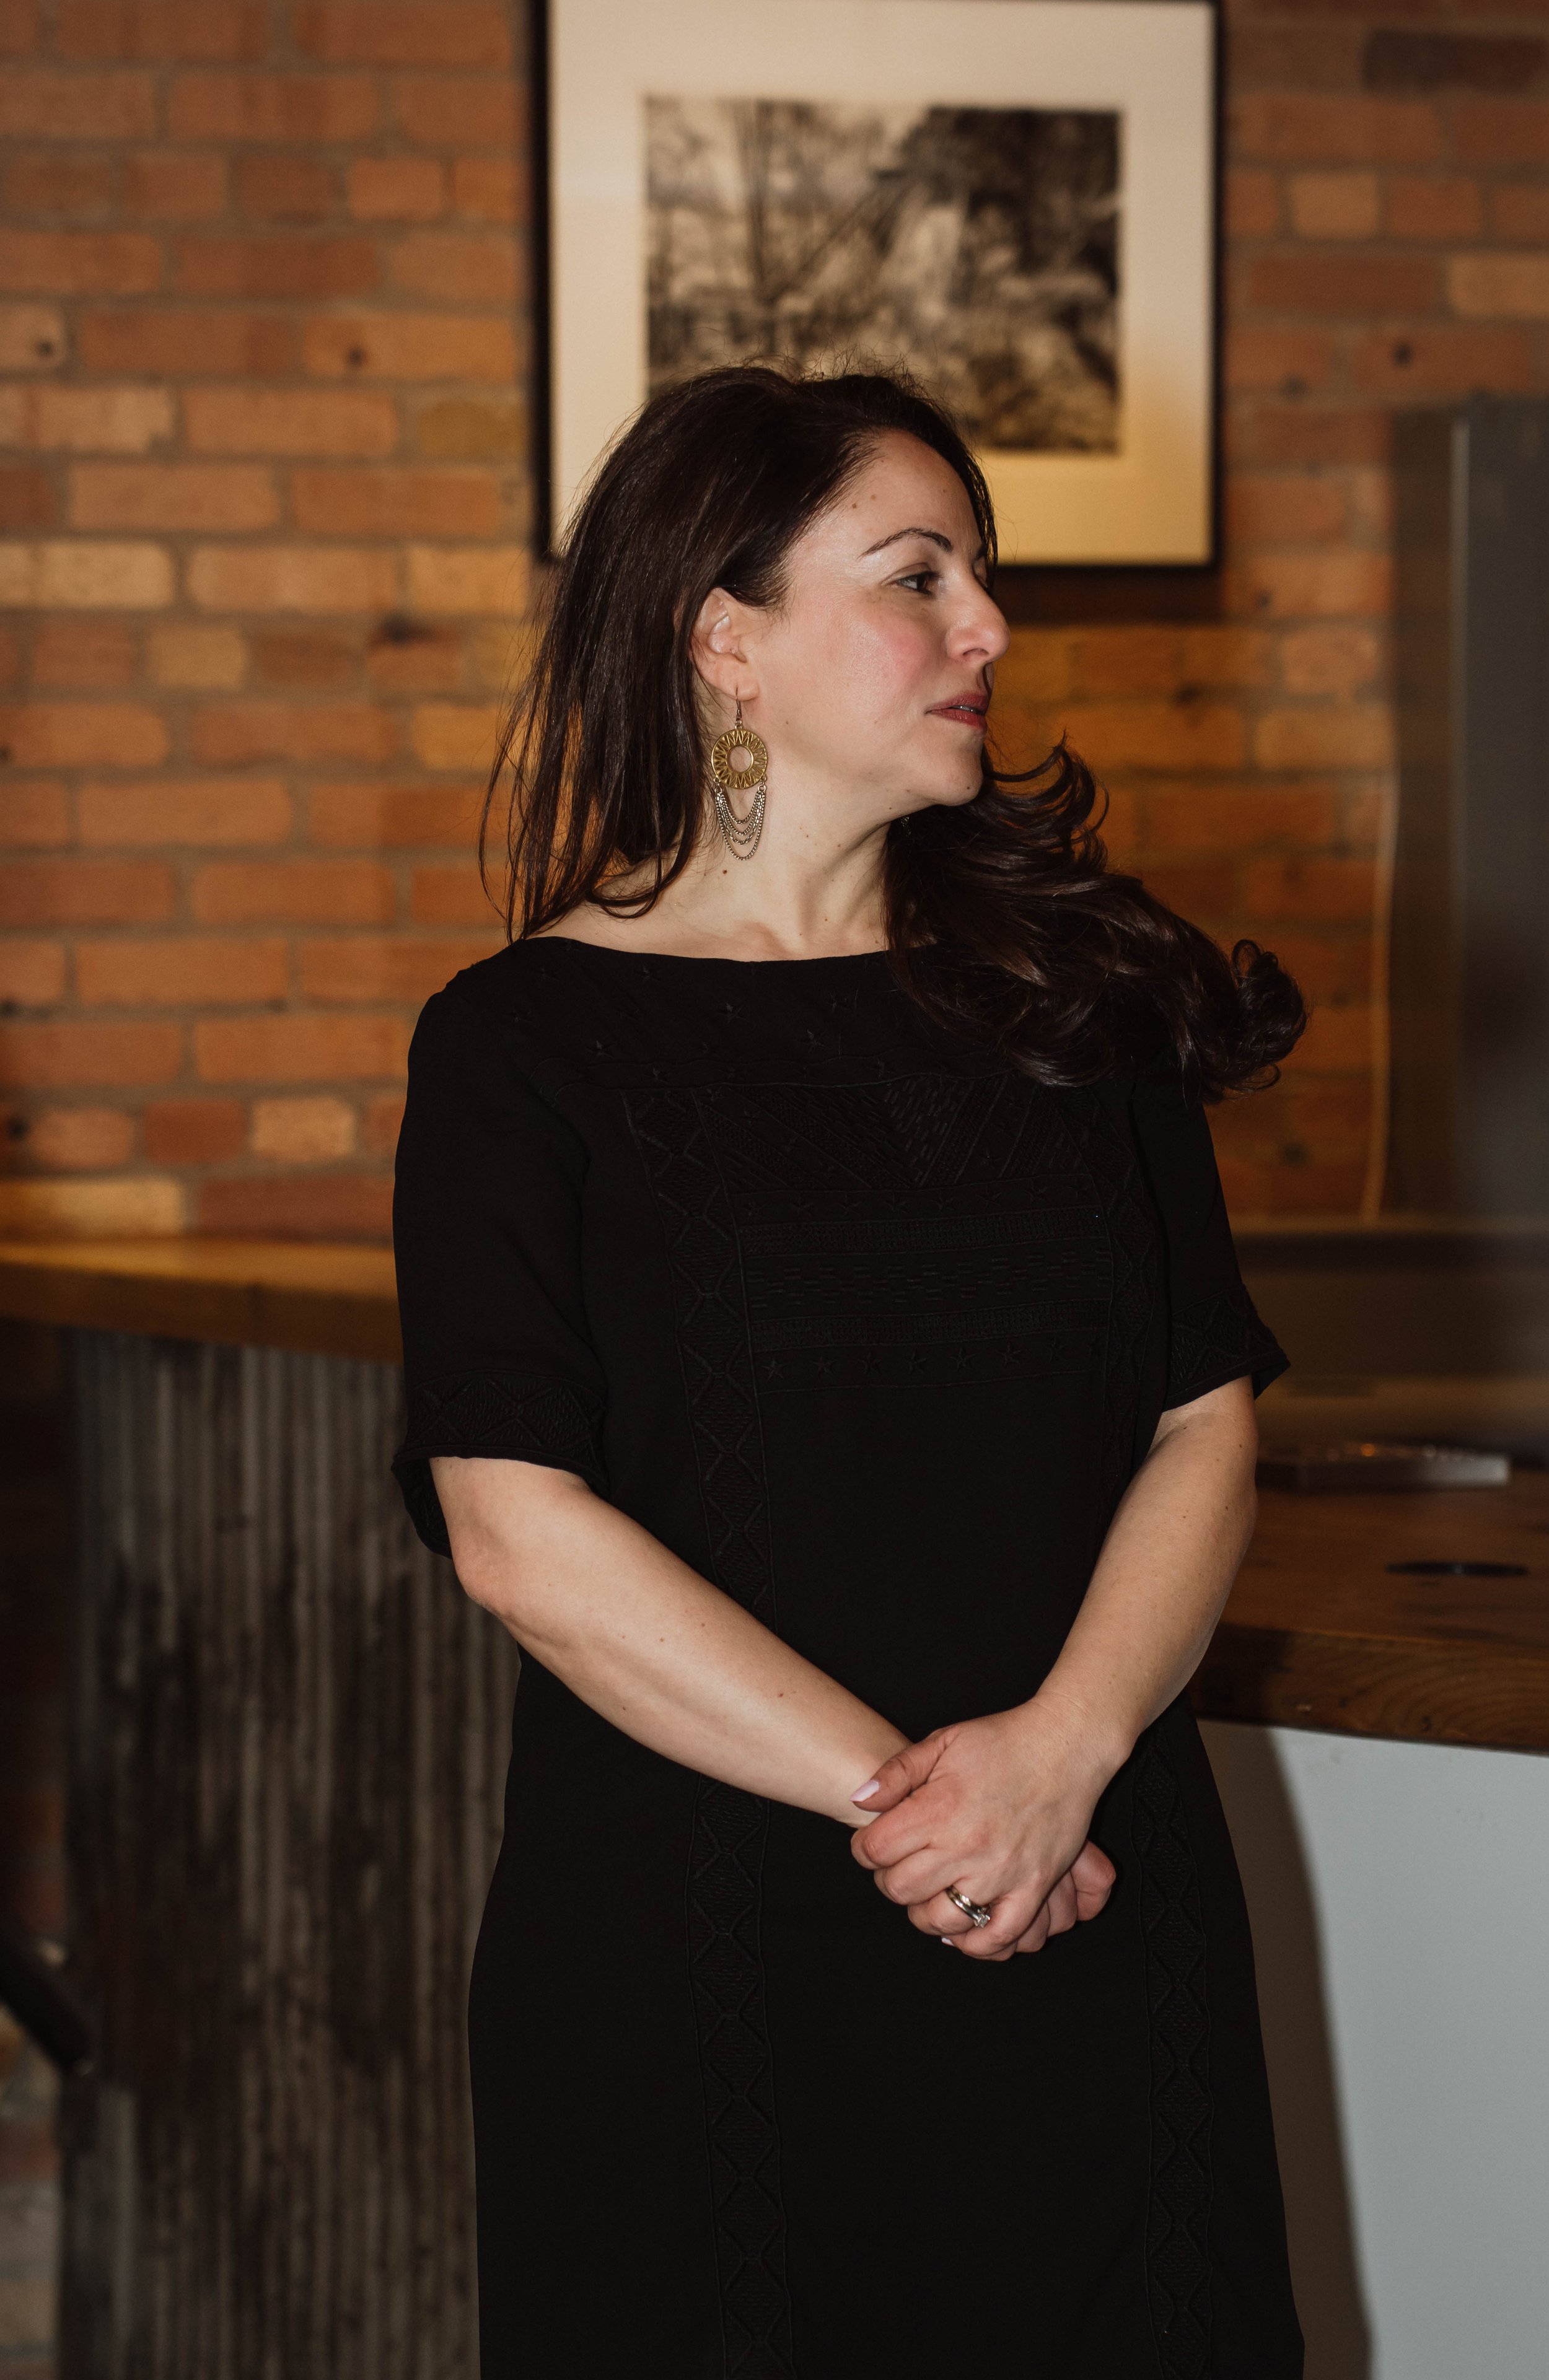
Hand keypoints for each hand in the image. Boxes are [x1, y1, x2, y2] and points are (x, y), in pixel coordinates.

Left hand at [849, 1705, 1118, 1962]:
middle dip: (890, 1879)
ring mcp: (1002, 1871)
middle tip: (900, 1866)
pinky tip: (962, 1927)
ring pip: (941, 1919)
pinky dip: (974, 1942)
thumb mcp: (941, 1742)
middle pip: (900, 1889)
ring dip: (924, 1911)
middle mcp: (966, 1845)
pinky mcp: (1033, 1887)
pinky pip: (997, 1936)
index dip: (865, 1848)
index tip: (874, 1843)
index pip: (875, 1850)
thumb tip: (858, 1801)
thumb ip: (895, 1773)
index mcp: (939, 1808)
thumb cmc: (1002, 1741)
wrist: (1065, 1746)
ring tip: (929, 1892)